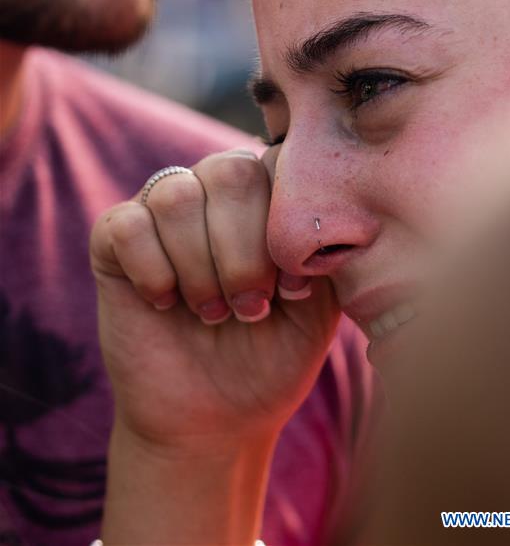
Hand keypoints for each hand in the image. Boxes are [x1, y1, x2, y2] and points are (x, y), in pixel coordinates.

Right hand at [90, 148, 339, 447]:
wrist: (215, 420)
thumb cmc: (273, 357)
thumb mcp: (317, 307)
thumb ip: (322, 249)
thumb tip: (321, 211)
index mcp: (265, 195)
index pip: (278, 162)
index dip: (286, 224)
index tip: (295, 290)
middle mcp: (214, 190)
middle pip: (229, 173)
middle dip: (244, 251)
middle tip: (251, 307)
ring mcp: (161, 210)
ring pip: (177, 196)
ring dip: (200, 267)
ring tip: (212, 312)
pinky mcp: (114, 239)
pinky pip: (128, 227)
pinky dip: (153, 272)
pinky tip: (165, 304)